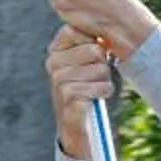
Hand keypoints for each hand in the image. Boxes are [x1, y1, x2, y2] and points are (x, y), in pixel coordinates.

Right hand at [46, 26, 120, 157]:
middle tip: (92, 80)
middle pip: (95, 50)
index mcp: (55, 51)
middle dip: (103, 65)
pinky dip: (104, 93)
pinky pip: (103, 87)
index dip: (95, 42)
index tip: (93, 58)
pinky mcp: (69, 97)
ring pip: (102, 69)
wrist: (76, 130)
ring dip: (104, 82)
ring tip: (92, 91)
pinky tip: (94, 101)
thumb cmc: (86, 92)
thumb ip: (92, 43)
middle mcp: (53, 63)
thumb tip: (106, 33)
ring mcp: (59, 81)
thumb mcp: (87, 64)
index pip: (78, 30)